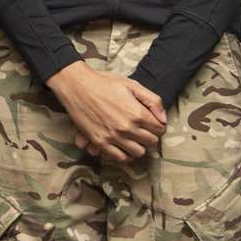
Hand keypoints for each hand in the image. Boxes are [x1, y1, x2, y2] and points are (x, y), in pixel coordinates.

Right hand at [46, 62, 166, 161]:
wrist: (76, 86)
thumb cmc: (104, 82)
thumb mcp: (132, 85)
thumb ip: (153, 100)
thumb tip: (163, 118)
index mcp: (137, 114)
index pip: (160, 129)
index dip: (159, 125)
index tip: (153, 122)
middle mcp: (127, 128)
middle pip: (151, 142)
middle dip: (150, 135)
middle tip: (143, 129)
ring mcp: (113, 137)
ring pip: (138, 153)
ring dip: (139, 146)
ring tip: (134, 138)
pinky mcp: (99, 142)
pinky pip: (119, 157)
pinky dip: (124, 154)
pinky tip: (122, 146)